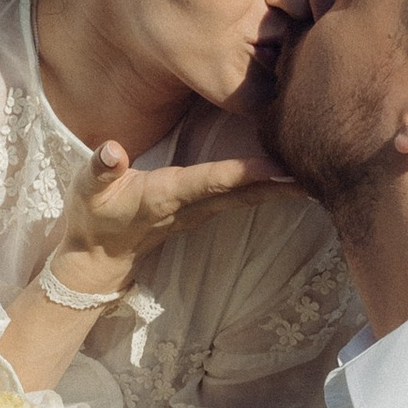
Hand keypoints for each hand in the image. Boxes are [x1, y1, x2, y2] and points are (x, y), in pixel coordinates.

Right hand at [54, 137, 293, 290]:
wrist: (99, 256)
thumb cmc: (93, 217)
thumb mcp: (87, 191)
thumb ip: (100, 169)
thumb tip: (112, 151)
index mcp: (166, 195)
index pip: (211, 181)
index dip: (243, 174)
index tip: (277, 168)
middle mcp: (190, 206)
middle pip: (242, 193)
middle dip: (279, 183)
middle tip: (321, 168)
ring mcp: (199, 212)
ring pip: (247, 197)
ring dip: (280, 188)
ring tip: (316, 173)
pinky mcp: (203, 211)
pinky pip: (242, 198)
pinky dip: (267, 188)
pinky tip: (290, 180)